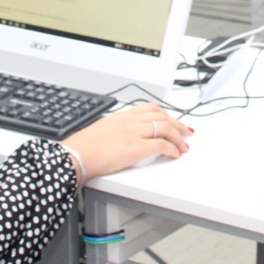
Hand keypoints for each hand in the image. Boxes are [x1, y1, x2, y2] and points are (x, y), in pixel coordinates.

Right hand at [64, 103, 191, 180]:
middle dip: (178, 125)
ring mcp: (135, 133)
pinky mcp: (137, 147)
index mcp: (122, 115)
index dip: (166, 115)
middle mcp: (130, 121)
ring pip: (166, 128)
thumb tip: (125, 138)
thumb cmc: (84, 147)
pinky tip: (174, 154)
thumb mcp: (102, 130)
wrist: (76, 155)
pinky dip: (172, 149)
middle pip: (163, 116)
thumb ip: (117, 130)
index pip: (151, 109)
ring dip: (179, 138)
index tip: (172, 121)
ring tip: (184, 145)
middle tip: (186, 132)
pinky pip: (162, 145)